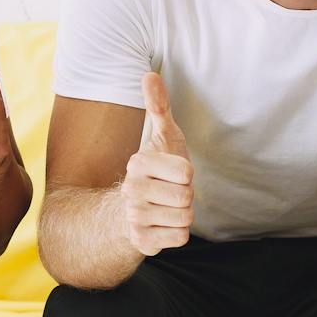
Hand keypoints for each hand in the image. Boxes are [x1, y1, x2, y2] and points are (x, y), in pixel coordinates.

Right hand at [121, 71, 193, 256]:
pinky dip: (177, 233)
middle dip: (186, 196)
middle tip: (171, 192)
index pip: (185, 172)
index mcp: (137, 163)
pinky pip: (179, 238)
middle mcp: (131, 191)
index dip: (186, 174)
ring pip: (185, 218)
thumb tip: (150, 74)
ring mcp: (134, 218)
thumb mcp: (162, 136)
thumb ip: (158, 106)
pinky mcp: (142, 242)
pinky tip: (163, 224)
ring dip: (182, 214)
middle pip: (186, 197)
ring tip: (167, 207)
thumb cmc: (156, 170)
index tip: (173, 173)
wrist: (130, 211)